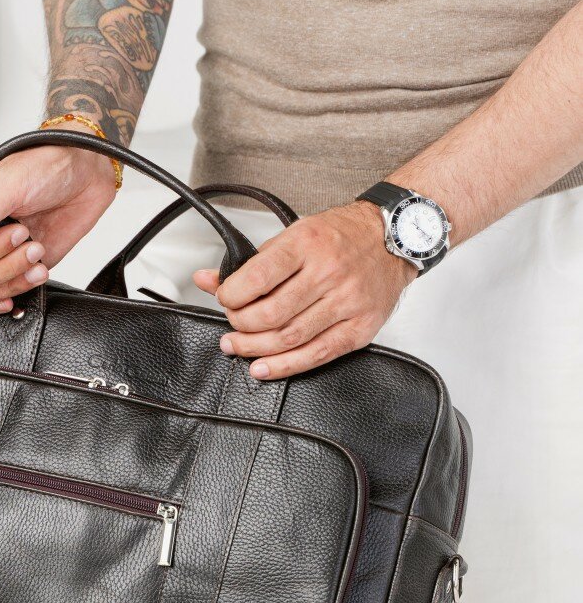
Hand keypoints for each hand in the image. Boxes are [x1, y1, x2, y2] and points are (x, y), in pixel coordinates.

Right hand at [0, 126, 117, 314]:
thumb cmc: (44, 165)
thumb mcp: (5, 188)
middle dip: (5, 267)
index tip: (19, 230)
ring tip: (39, 257)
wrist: (85, 172)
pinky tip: (30, 282)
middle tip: (33, 243)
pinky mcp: (16, 267)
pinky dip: (13, 295)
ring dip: (14, 281)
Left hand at [192, 200, 416, 379]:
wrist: (393, 239)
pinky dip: (286, 366)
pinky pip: (318, 354)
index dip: (231, 295)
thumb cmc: (341, 236)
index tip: (225, 299)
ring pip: (290, 338)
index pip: (258, 277)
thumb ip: (251, 262)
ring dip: (256, 348)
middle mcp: (329, 273)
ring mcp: (347, 302)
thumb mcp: (294, 235)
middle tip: (232, 326)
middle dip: (240, 325)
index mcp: (308, 244)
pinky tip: (264, 367)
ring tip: (238, 347)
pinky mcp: (361, 327)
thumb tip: (209, 280)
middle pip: (271, 314)